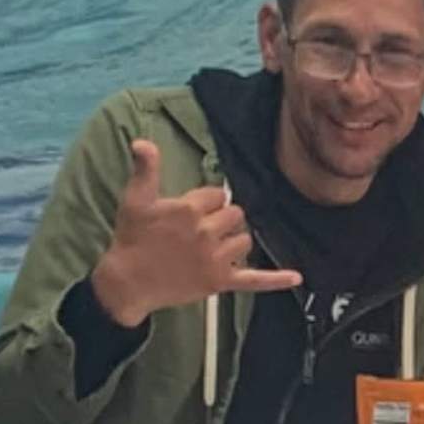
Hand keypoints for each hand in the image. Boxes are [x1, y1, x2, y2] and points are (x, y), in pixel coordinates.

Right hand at [90, 139, 302, 330]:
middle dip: (222, 219)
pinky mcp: (220, 282)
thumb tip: (142, 141)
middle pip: (235, 214)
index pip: (217, 194)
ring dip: (234, 241)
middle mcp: (206, 232)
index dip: (205, 201)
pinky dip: (275, 280)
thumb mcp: (135, 199)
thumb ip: (145, 168)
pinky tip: (296, 277)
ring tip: (212, 247)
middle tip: (200, 230)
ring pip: (244, 240)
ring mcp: (216, 259)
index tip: (189, 211)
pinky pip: (254, 280)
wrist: (127, 283)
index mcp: (190, 209)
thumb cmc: (131, 239)